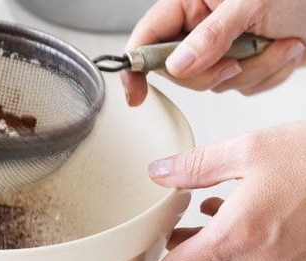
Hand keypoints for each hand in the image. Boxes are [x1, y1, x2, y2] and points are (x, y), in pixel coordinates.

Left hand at [103, 122, 305, 260]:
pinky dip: (227, 244)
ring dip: (195, 257)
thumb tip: (159, 173)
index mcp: (244, 232)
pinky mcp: (296, 260)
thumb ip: (197, 165)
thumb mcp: (250, 149)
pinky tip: (218, 215)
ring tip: (174, 236)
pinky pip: (249, 260)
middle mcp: (264, 257)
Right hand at [123, 0, 305, 105]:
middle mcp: (199, 27)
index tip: (135, 93)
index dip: (135, 66)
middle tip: (238, 59)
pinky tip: (282, 50)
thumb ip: (210, 36)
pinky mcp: (241, 63)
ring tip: (278, 43)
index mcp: (190, 3)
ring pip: (213, 82)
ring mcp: (219, 48)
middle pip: (177, 71)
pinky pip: (240, 87)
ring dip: (252, 70)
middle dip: (212, 72)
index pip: (147, 36)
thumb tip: (177, 65)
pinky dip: (265, 74)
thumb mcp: (251, 3)